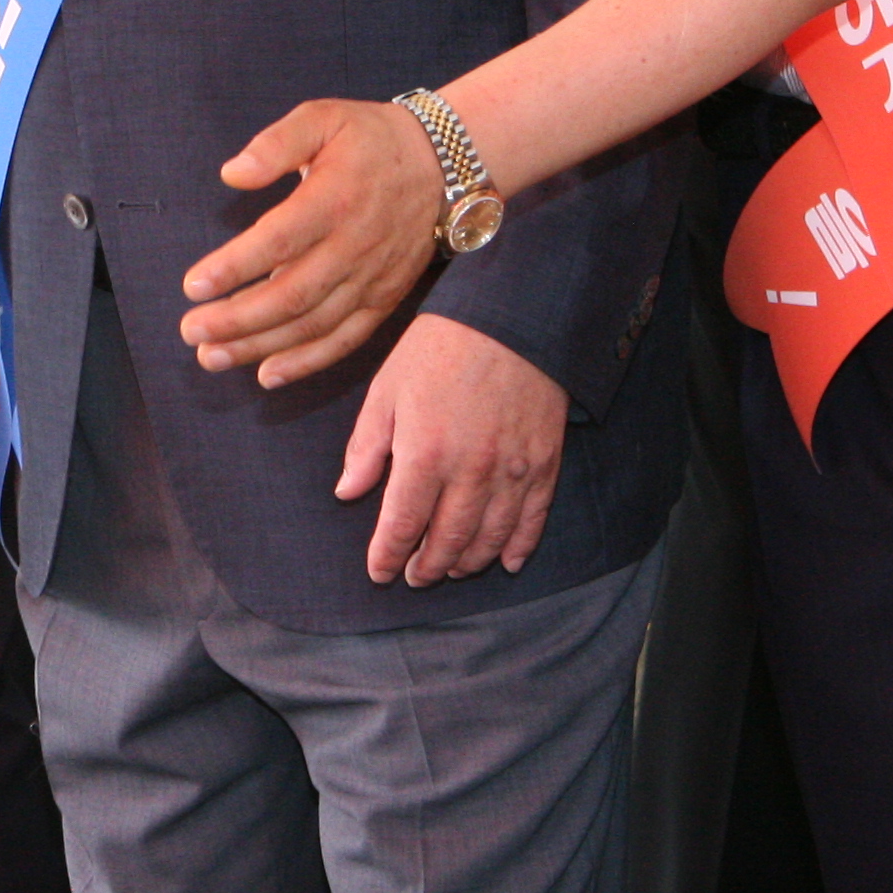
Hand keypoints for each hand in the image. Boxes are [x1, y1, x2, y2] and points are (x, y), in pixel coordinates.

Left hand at [180, 99, 447, 383]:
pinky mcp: (384, 299)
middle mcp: (354, 246)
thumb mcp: (324, 117)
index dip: (235, 267)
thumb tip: (232, 174)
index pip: (279, 241)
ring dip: (260, 346)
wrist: (443, 164)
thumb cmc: (371, 139)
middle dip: (236, 320)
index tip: (192, 286)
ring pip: (312, 324)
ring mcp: (371, 278)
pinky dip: (306, 362)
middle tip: (191, 331)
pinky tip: (267, 374)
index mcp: (334, 199)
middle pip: (291, 295)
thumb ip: (276, 143)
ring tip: (212, 356)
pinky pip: (345, 339)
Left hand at [338, 313, 564, 585]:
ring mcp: (512, 470)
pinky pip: (533, 518)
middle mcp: (470, 471)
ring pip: (489, 537)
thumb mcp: (387, 388)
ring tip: (452, 570)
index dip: (388, 556)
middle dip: (428, 567)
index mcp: (425, 453)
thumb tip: (347, 492)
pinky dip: (518, 546)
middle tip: (415, 577)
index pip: (402, 525)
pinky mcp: (545, 462)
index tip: (379, 572)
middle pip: (447, 540)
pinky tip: (505, 562)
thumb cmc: (440, 347)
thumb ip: (366, 446)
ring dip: (468, 562)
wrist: (512, 316)